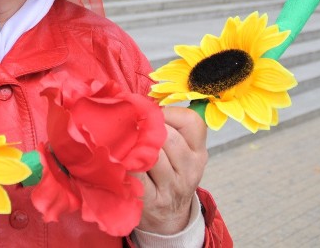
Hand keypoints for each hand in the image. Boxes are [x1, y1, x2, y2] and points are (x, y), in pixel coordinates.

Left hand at [134, 106, 207, 234]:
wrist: (168, 217)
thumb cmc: (168, 174)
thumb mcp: (180, 153)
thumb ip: (169, 127)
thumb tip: (141, 102)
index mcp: (198, 152)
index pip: (192, 122)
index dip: (168, 113)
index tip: (152, 116)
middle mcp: (190, 169)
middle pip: (170, 138)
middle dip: (148, 129)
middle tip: (133, 128)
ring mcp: (172, 187)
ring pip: (153, 155)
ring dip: (136, 146)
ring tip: (126, 144)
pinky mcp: (152, 200)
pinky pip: (138, 175)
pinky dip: (127, 164)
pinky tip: (121, 161)